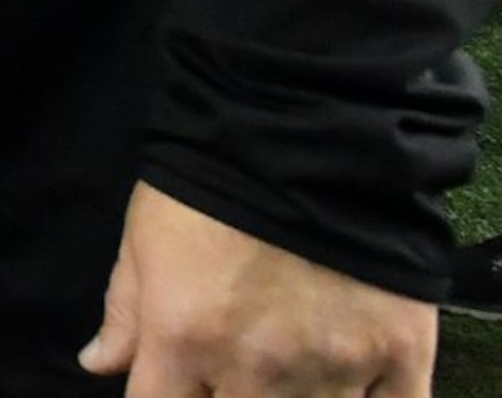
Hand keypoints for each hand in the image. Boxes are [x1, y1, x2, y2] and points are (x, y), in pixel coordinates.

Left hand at [78, 182, 433, 397]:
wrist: (314, 128)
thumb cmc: (213, 179)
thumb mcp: (147, 235)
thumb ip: (126, 309)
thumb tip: (100, 365)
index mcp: (184, 337)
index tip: (176, 386)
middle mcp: (257, 368)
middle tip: (235, 372)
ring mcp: (334, 368)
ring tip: (288, 370)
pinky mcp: (401, 357)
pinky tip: (354, 387)